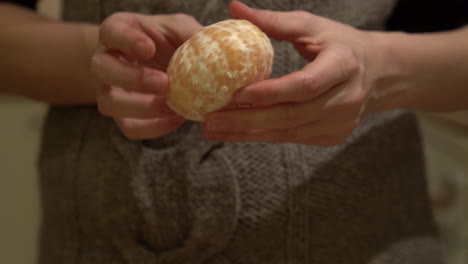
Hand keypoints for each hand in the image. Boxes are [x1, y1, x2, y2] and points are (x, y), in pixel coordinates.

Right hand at [91, 12, 201, 139]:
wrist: (161, 63)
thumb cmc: (168, 41)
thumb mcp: (180, 29)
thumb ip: (191, 35)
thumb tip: (216, 47)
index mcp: (118, 32)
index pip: (111, 31)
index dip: (127, 40)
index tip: (149, 48)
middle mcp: (106, 60)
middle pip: (101, 69)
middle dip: (132, 78)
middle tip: (164, 83)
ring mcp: (110, 90)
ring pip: (108, 103)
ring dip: (142, 108)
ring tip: (173, 106)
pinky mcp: (122, 115)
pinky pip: (129, 127)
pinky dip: (153, 127)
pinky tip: (177, 119)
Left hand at [202, 1, 387, 145]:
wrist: (378, 73)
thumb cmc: (340, 44)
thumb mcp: (313, 26)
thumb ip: (274, 21)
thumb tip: (233, 8)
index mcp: (344, 65)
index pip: (305, 85)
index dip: (270, 92)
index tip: (235, 95)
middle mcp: (346, 99)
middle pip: (292, 115)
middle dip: (247, 121)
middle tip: (211, 121)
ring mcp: (340, 123)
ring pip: (288, 132)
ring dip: (248, 132)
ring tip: (214, 129)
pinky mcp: (332, 136)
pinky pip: (291, 138)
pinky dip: (262, 135)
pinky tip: (237, 131)